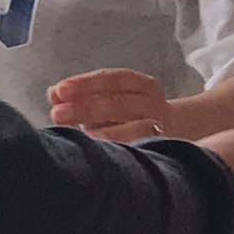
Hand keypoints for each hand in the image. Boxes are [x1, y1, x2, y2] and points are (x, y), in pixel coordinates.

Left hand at [50, 69, 173, 142]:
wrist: (180, 132)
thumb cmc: (132, 116)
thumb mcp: (109, 99)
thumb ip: (81, 95)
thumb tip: (53, 93)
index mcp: (144, 85)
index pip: (114, 80)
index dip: (86, 84)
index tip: (59, 90)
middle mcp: (156, 104)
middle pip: (120, 103)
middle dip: (86, 108)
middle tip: (57, 114)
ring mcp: (163, 128)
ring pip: (135, 128)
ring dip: (103, 133)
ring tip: (77, 136)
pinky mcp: (163, 149)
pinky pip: (142, 149)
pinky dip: (121, 148)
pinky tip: (102, 153)